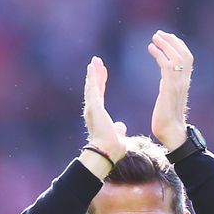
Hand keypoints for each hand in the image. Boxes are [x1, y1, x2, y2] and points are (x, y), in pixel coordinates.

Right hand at [81, 56, 127, 177]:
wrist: (107, 152)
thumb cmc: (112, 148)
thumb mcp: (118, 136)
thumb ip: (119, 129)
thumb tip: (121, 126)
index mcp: (98, 116)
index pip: (99, 95)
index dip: (100, 83)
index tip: (102, 73)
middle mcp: (93, 111)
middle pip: (94, 88)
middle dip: (95, 74)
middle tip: (96, 62)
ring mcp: (92, 108)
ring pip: (92, 86)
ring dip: (93, 73)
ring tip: (95, 60)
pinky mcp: (94, 106)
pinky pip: (92, 88)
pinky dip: (92, 77)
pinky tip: (93, 66)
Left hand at [148, 30, 193, 150]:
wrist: (170, 133)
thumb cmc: (167, 120)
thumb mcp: (169, 97)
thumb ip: (169, 85)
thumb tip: (165, 78)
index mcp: (184, 83)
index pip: (187, 58)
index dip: (178, 45)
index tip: (167, 37)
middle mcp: (184, 81)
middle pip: (184, 53)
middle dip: (171, 41)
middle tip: (158, 34)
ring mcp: (178, 84)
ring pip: (176, 57)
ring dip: (165, 44)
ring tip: (154, 38)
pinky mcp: (170, 88)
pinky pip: (166, 65)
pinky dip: (159, 54)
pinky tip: (150, 49)